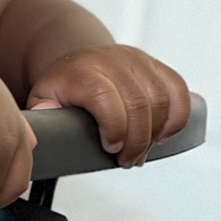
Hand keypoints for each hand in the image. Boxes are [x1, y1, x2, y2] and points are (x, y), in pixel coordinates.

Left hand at [25, 46, 189, 166]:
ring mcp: (137, 61)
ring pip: (162, 100)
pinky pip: (179, 90)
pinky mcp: (156, 66)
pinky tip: (163, 134)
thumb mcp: (43, 99)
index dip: (114, 128)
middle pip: (139, 104)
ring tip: (140, 151)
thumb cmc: (64, 87)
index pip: (105, 98)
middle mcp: (113, 61)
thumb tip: (41, 130)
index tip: (110, 148)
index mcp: (83, 71)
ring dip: (156, 135)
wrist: (79, 59)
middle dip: (137, 141)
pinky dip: (177, 117)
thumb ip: (43, 115)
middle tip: (127, 160)